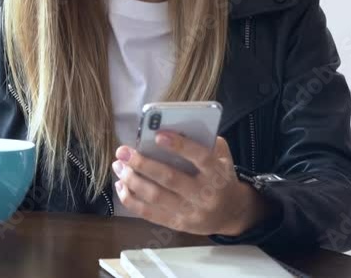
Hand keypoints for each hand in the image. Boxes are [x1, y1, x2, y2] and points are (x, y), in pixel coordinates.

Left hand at [111, 132, 270, 235]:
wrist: (232, 213)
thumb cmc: (220, 176)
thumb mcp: (222, 156)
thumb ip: (205, 141)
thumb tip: (173, 127)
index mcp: (217, 173)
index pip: (200, 157)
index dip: (179, 146)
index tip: (158, 134)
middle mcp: (204, 195)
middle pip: (170, 179)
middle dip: (142, 164)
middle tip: (123, 151)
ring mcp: (190, 212)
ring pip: (156, 197)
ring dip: (132, 180)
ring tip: (118, 166)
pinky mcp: (178, 224)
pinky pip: (149, 214)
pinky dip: (131, 200)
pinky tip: (121, 185)